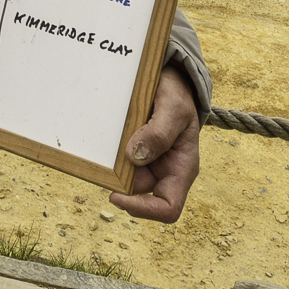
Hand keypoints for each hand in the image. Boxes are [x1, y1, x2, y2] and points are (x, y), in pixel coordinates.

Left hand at [109, 66, 200, 221]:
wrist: (170, 79)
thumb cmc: (178, 94)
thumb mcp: (173, 107)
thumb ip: (159, 133)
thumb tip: (135, 157)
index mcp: (182, 169)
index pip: (168, 208)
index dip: (142, 209)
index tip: (115, 194)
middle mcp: (166, 172)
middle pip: (138, 196)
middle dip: (119, 182)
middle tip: (106, 158)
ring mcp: (149, 164)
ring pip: (124, 180)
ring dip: (111, 168)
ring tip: (109, 140)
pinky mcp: (134, 154)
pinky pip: (117, 164)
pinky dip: (108, 157)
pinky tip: (106, 139)